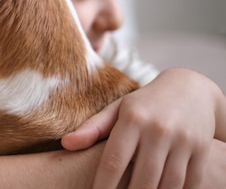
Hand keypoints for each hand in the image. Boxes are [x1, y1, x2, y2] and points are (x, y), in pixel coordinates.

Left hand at [62, 68, 222, 188]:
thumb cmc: (144, 104)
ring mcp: (184, 140)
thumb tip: (66, 144)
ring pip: (168, 184)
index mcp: (133, 119)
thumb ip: (93, 128)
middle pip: (143, 178)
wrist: (190, 89)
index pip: (114, 161)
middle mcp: (159, 129)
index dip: (104, 185)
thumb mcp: (118, 109)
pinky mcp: (202, 150)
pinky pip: (191, 182)